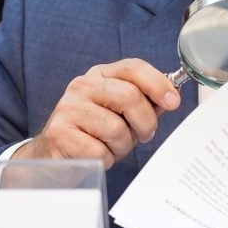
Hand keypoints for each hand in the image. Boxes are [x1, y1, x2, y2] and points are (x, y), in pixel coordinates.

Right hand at [14, 58, 180, 168]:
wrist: (53, 155)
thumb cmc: (93, 133)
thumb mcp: (120, 112)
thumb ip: (144, 102)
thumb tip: (169, 98)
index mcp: (100, 75)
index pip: (133, 67)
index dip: (157, 83)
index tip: (173, 102)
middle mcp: (82, 86)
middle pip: (129, 97)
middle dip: (145, 122)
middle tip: (143, 135)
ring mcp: (68, 108)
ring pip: (116, 128)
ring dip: (123, 146)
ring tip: (113, 146)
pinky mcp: (60, 134)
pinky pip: (100, 151)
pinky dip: (107, 159)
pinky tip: (97, 155)